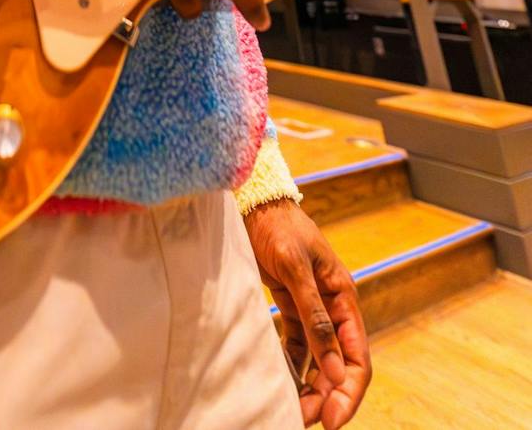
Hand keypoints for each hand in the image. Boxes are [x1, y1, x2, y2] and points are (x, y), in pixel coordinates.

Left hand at [244, 200, 370, 427]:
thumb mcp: (295, 268)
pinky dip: (291, 367)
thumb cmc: (278, 227)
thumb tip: (336, 369)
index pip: (358, 358)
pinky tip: (281, 384)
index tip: (331, 421)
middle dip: (326, 396)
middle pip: (338, 365)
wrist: (253, 201)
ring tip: (291, 411)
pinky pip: (296, 347)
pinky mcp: (290, 307)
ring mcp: (312, 309)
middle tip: (303, 421)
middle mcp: (332, 308)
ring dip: (309, 387)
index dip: (348, 392)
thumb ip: (315, 317)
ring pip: (317, 361)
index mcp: (344, 297)